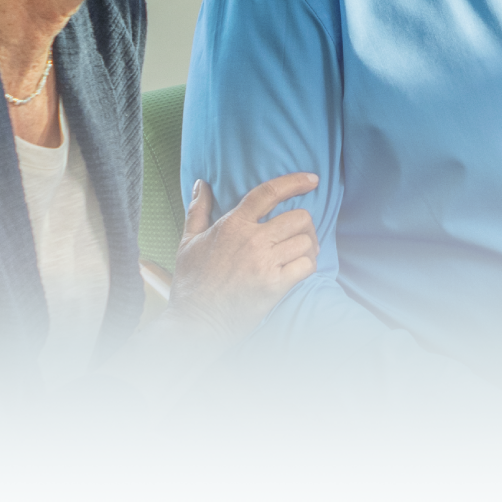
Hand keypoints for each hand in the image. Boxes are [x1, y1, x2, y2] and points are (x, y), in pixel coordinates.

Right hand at [167, 173, 318, 344]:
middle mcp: (252, 240)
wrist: (195, 321)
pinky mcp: (275, 286)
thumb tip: (201, 184)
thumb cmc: (191, 282)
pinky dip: (307, 266)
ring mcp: (265, 263)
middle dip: (305, 224)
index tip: (312, 180)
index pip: (269, 192)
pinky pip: (306, 266)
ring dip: (308, 247)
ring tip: (299, 253)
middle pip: (299, 217)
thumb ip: (198, 210)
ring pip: (306, 241)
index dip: (295, 182)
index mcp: (232, 225)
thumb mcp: (188, 241)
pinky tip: (297, 270)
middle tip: (301, 234)